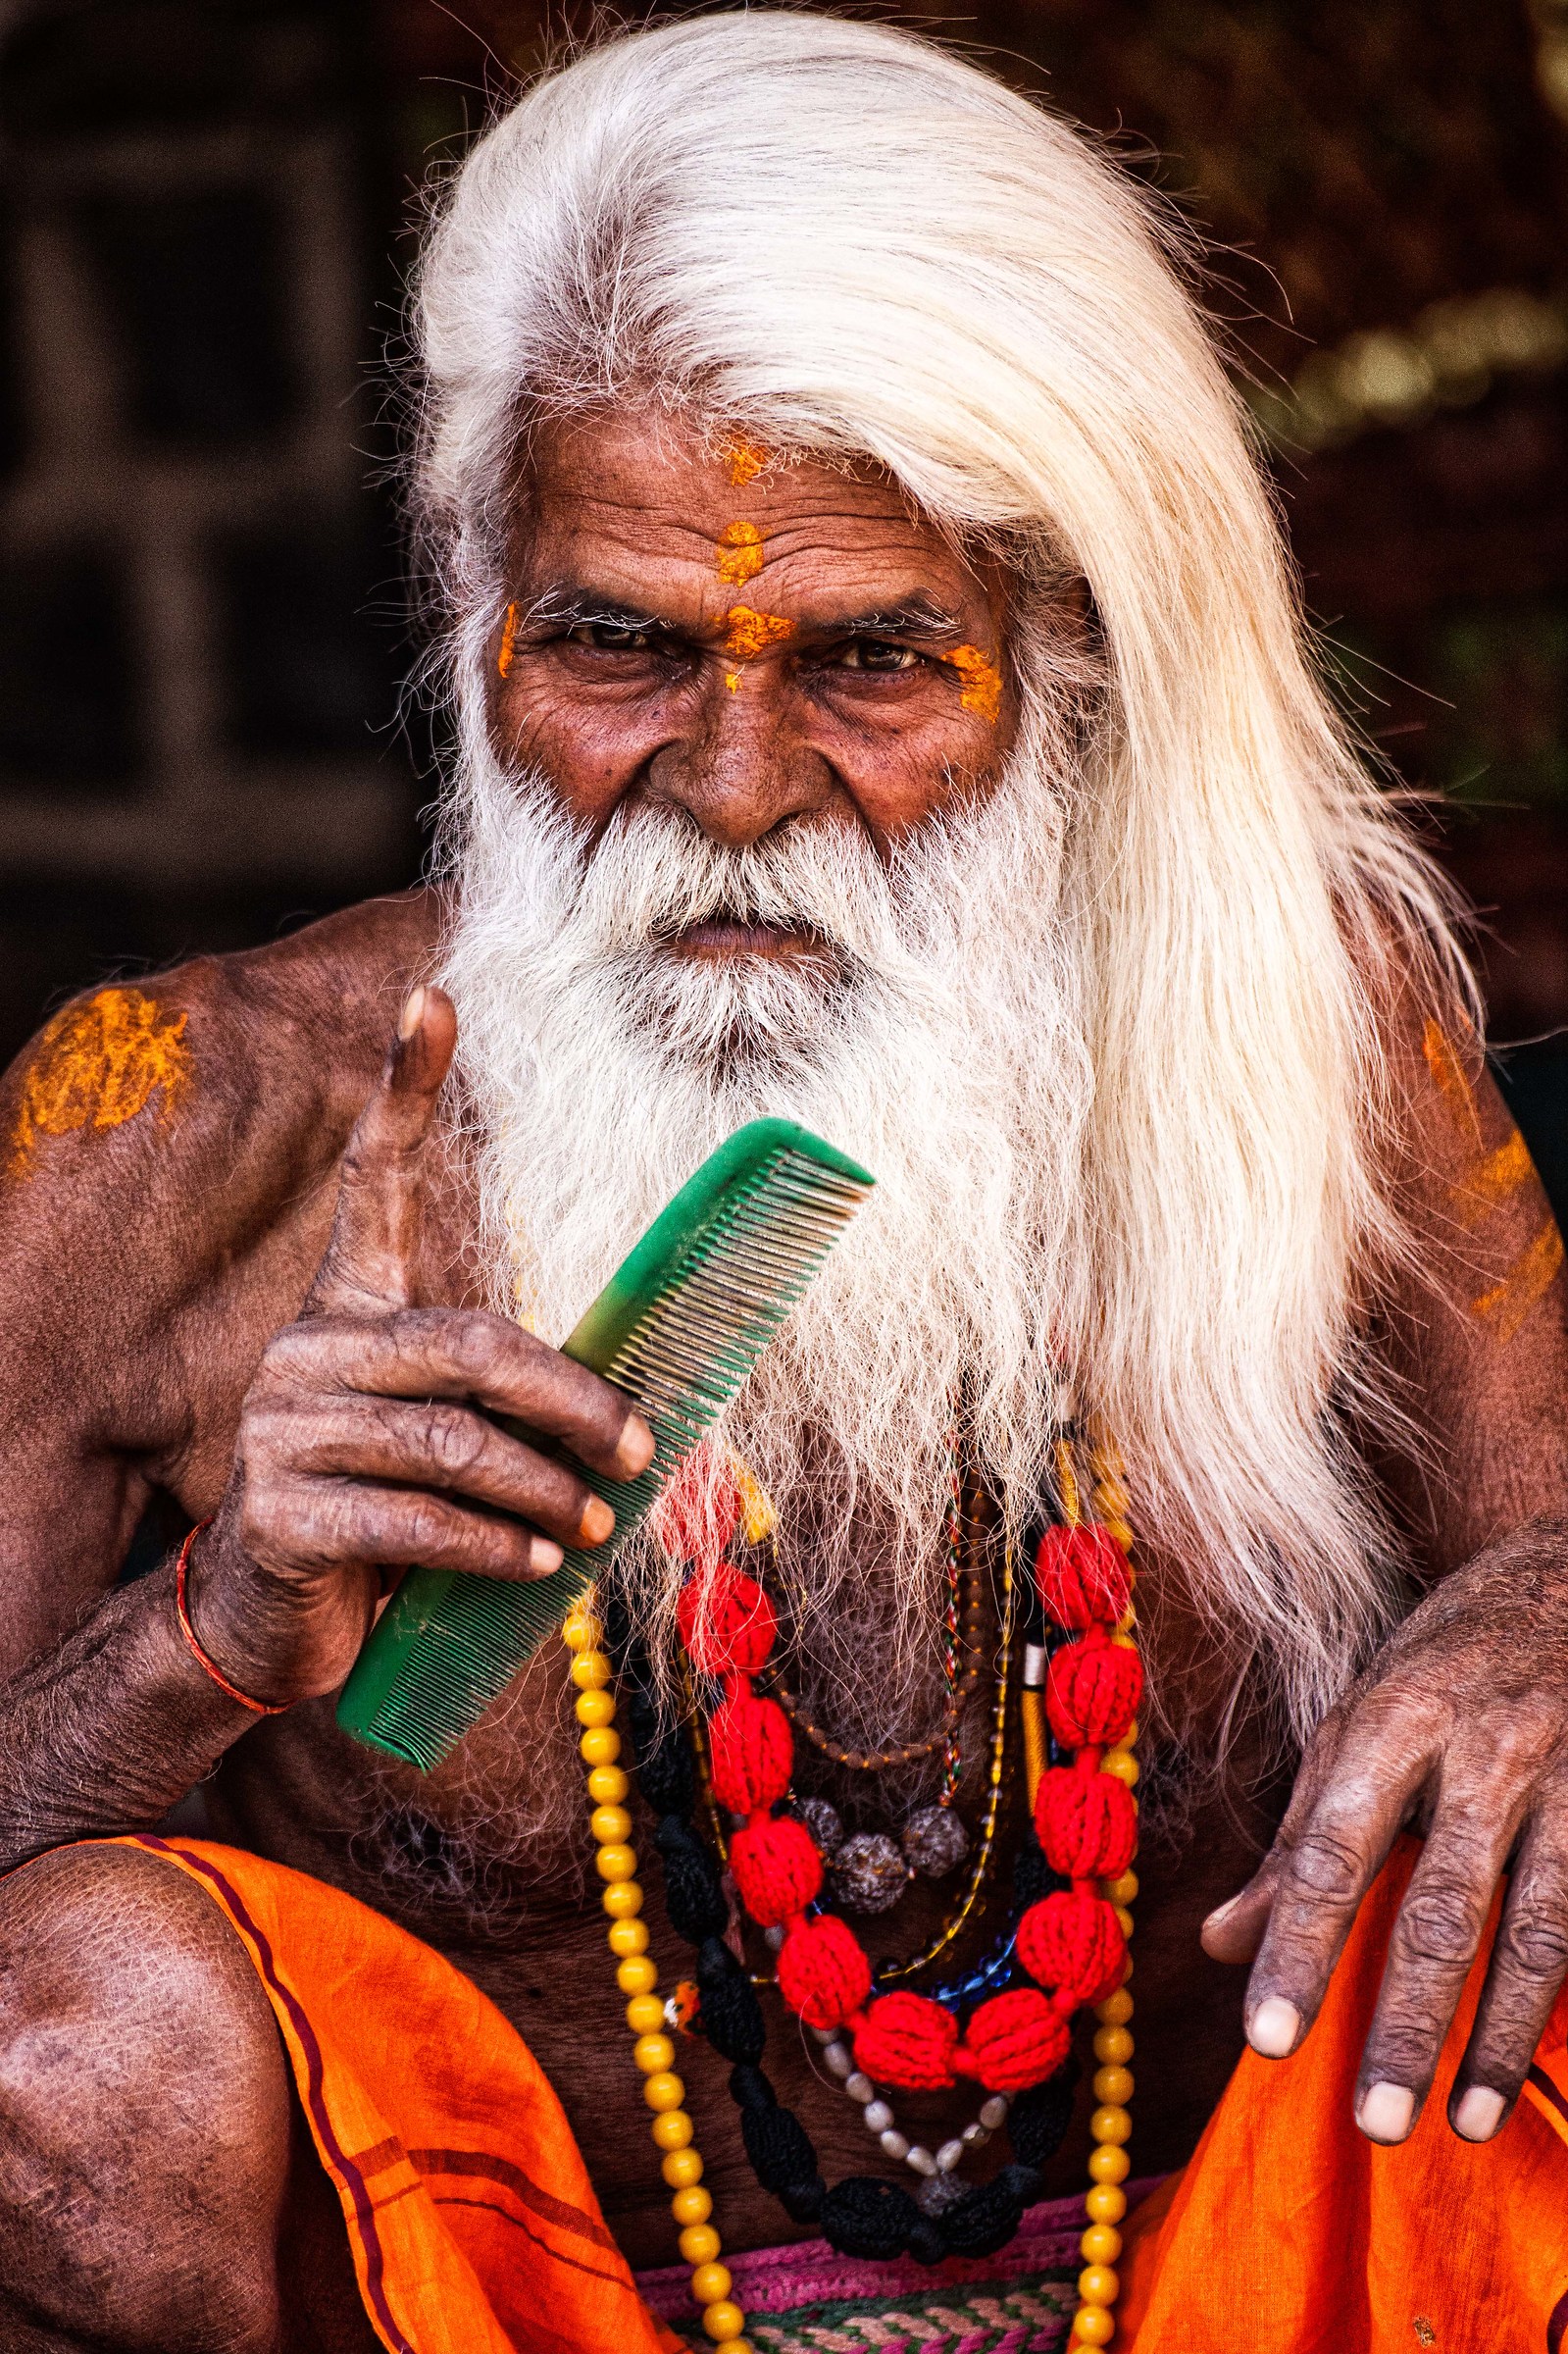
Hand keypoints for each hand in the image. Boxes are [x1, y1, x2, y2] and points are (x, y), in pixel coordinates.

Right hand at [185, 986, 654, 1706]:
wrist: (272, 1617)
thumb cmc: (385, 1511)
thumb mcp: (443, 1437)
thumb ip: (508, 1403)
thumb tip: (645, 1410)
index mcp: (351, 1306)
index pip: (376, 1179)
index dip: (404, 1087)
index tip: (433, 994)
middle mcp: (310, 1347)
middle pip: (469, 1343)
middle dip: (573, 1399)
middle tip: (642, 1448)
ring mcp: (285, 1429)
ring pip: (452, 1443)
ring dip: (545, 1490)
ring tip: (597, 1527)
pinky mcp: (282, 1514)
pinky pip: (415, 1520)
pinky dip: (493, 1547)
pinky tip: (538, 1567)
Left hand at [1202, 1519, 1567, 2145]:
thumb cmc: (1444, 1665)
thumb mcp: (1356, 1723)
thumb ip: (1296, 1839)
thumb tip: (1221, 1945)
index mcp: (1393, 1723)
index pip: (1331, 1851)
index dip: (1297, 1948)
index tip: (1266, 2037)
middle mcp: (1483, 1752)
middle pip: (1441, 1909)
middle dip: (1407, 2024)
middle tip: (1372, 2123)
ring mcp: (1566, 1781)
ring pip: (1536, 1933)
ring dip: (1498, 2038)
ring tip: (1466, 2124)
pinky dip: (1565, 1999)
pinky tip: (1545, 2063)